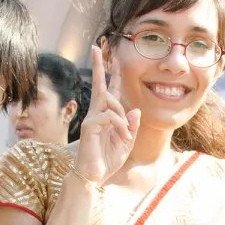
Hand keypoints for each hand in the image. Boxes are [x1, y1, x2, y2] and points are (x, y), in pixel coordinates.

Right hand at [72, 44, 138, 186]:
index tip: (112, 60)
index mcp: (106, 116)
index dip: (112, 76)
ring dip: (123, 117)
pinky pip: (109, 116)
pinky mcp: (89, 126)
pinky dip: (120, 125)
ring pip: (110, 102)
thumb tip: (135, 110)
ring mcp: (91, 119)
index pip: (109, 92)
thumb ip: (131, 126)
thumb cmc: (107, 160)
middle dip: (98, 66)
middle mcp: (97, 114)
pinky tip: (122, 136)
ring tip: (125, 135)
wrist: (94, 176)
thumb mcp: (126, 143)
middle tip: (96, 48)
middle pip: (100, 86)